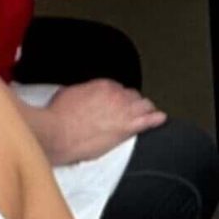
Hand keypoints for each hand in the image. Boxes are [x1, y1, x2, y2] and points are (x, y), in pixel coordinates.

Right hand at [42, 80, 165, 165]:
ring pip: (144, 106)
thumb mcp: (67, 94)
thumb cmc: (58, 117)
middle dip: (131, 103)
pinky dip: (156, 119)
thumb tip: (81, 96)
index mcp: (103, 86)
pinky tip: (160, 119)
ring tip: (147, 114)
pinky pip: (149, 121)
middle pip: (133, 97)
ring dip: (145, 110)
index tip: (116, 103)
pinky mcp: (127, 127)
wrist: (58, 133)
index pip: (119, 89)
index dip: (118, 98)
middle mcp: (116, 95)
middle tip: (129, 111)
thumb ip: (81, 93)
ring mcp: (124, 111)